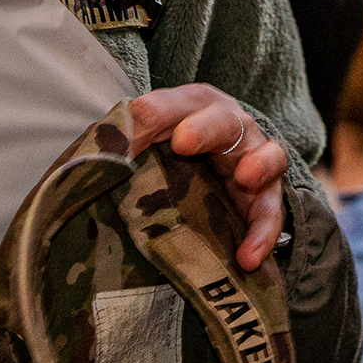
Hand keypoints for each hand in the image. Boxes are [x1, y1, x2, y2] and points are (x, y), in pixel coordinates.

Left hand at [125, 82, 291, 270]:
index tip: (133, 133)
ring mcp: (254, 157)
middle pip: (222, 120)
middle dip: (204, 128)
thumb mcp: (143, 143)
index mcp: (191, 106)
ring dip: (258, 164)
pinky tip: (248, 257)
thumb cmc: (170, 150)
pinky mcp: (267, 195)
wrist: (212, 166)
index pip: (169, 105)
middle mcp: (229, 124)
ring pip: (267, 155)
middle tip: (183, 142)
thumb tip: (90, 165)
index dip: (152, 117)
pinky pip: (272, 212)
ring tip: (245, 178)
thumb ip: (121, 147)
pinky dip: (263, 234)